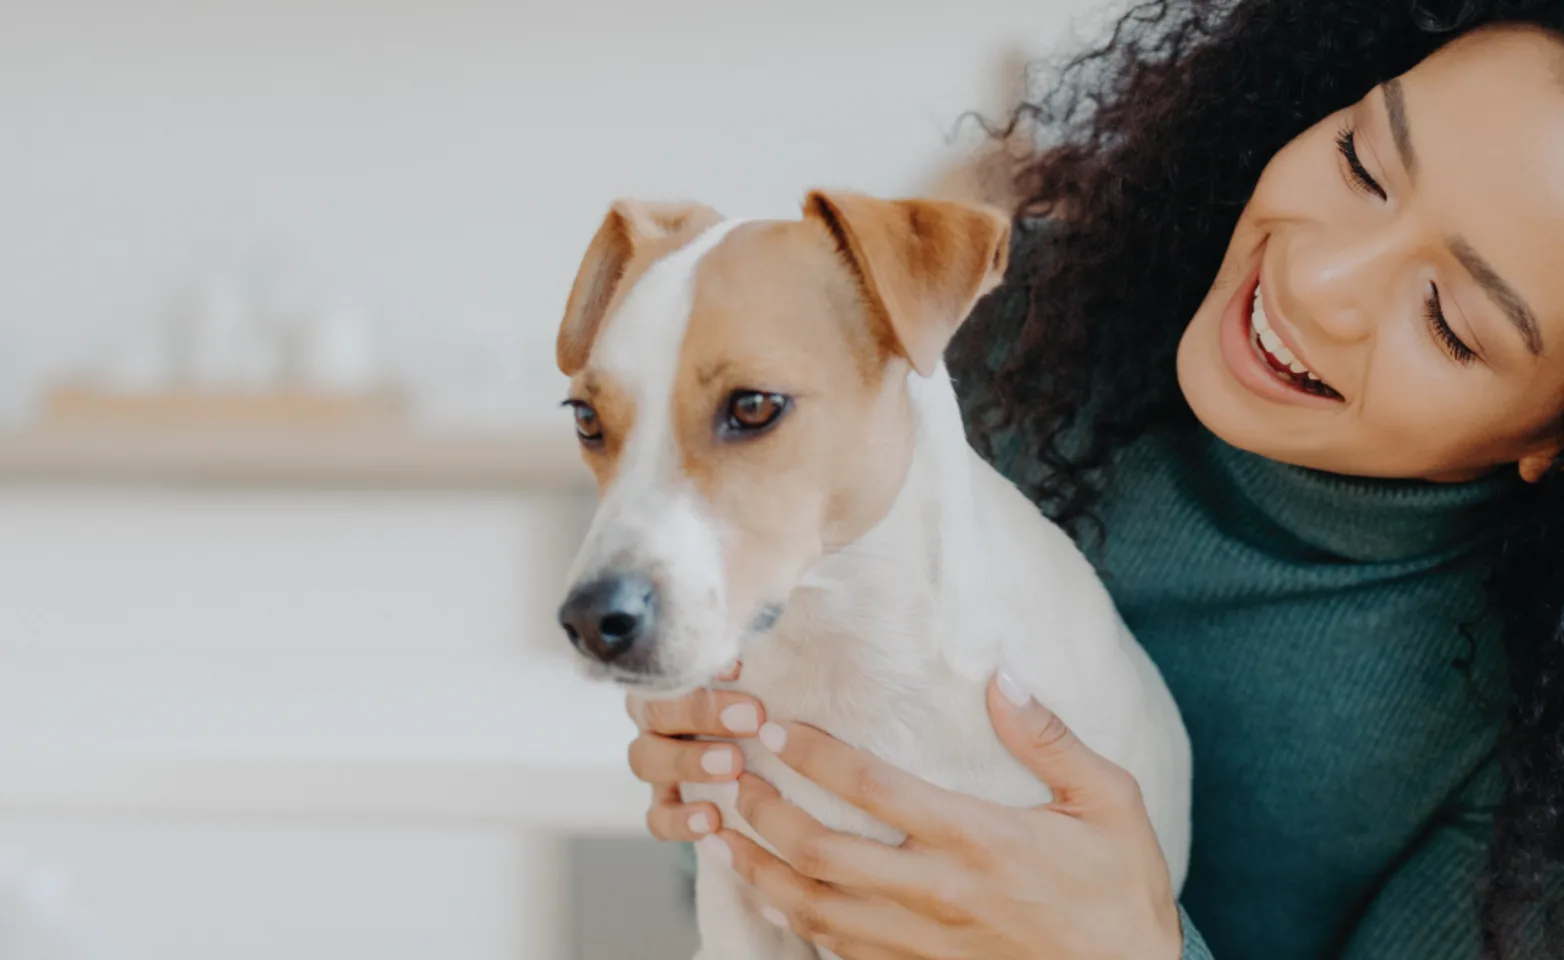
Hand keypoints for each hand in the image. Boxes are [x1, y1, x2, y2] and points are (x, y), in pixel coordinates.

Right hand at [626, 661, 764, 840]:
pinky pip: (656, 817)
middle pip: (655, 712)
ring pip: (645, 760)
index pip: (668, 670)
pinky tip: (711, 819)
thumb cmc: (755, 690)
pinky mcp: (664, 804)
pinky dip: (679, 820)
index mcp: (668, 678)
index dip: (698, 668)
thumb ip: (741, 645)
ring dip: (688, 762)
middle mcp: (652, 718)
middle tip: (753, 718)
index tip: (739, 670)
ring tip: (733, 767)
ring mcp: (655, 762)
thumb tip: (738, 655)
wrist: (762, 741)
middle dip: (703, 714)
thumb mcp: (749, 661)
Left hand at [699, 670, 1182, 959]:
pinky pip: (837, 951)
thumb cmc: (1120, 896)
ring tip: (722, 835)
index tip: (776, 725)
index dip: (813, 753)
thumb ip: (1051, 739)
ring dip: (759, 870)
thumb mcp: (1110, 805)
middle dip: (764, 810)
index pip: (872, 786)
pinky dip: (794, 922)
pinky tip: (772, 898)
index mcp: (978, 839)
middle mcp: (937, 893)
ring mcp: (920, 943)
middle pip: (821, 851)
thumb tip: (1002, 676)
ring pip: (814, 907)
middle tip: (731, 774)